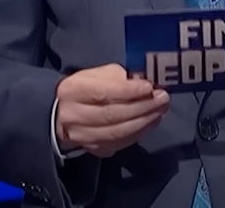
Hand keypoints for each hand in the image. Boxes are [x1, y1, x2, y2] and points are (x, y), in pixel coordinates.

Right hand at [55, 64, 169, 157]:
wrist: (62, 114)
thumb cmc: (85, 89)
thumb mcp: (96, 74)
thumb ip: (118, 77)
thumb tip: (142, 83)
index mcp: (73, 91)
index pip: (102, 93)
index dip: (128, 91)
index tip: (149, 87)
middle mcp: (74, 116)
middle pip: (111, 115)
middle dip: (142, 107)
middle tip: (162, 99)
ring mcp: (82, 136)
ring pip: (116, 133)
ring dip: (144, 122)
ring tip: (160, 111)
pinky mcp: (92, 149)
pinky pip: (118, 144)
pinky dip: (138, 134)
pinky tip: (150, 123)